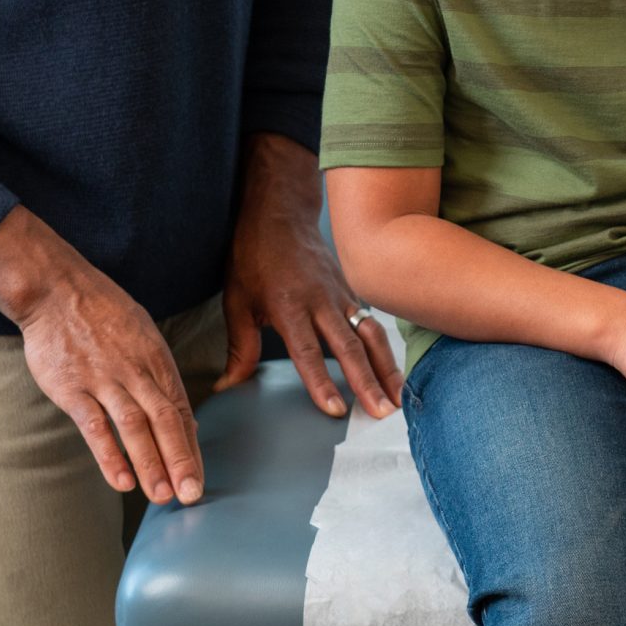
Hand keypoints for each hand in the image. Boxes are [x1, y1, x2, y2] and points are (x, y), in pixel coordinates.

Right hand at [0, 206, 204, 504]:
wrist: (56, 290)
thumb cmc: (101, 313)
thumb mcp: (143, 333)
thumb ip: (160, 376)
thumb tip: (182, 417)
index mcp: (156, 357)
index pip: (179, 410)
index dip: (190, 447)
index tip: (197, 477)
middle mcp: (136, 370)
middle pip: (165, 420)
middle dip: (180, 460)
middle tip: (191, 495)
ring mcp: (104, 379)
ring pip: (134, 427)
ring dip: (151, 463)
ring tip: (162, 496)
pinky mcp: (73, 387)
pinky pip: (95, 426)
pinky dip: (110, 455)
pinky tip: (122, 480)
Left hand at [217, 133, 402, 418]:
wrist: (280, 213)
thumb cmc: (254, 256)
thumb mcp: (236, 300)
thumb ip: (239, 346)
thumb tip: (228, 385)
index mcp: (288, 305)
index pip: (307, 351)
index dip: (321, 382)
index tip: (335, 410)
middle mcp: (320, 301)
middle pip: (349, 347)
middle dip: (368, 382)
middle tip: (382, 412)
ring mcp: (340, 294)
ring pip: (370, 335)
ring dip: (386, 369)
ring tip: (397, 398)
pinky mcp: (350, 291)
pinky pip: (371, 324)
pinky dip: (384, 350)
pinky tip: (392, 372)